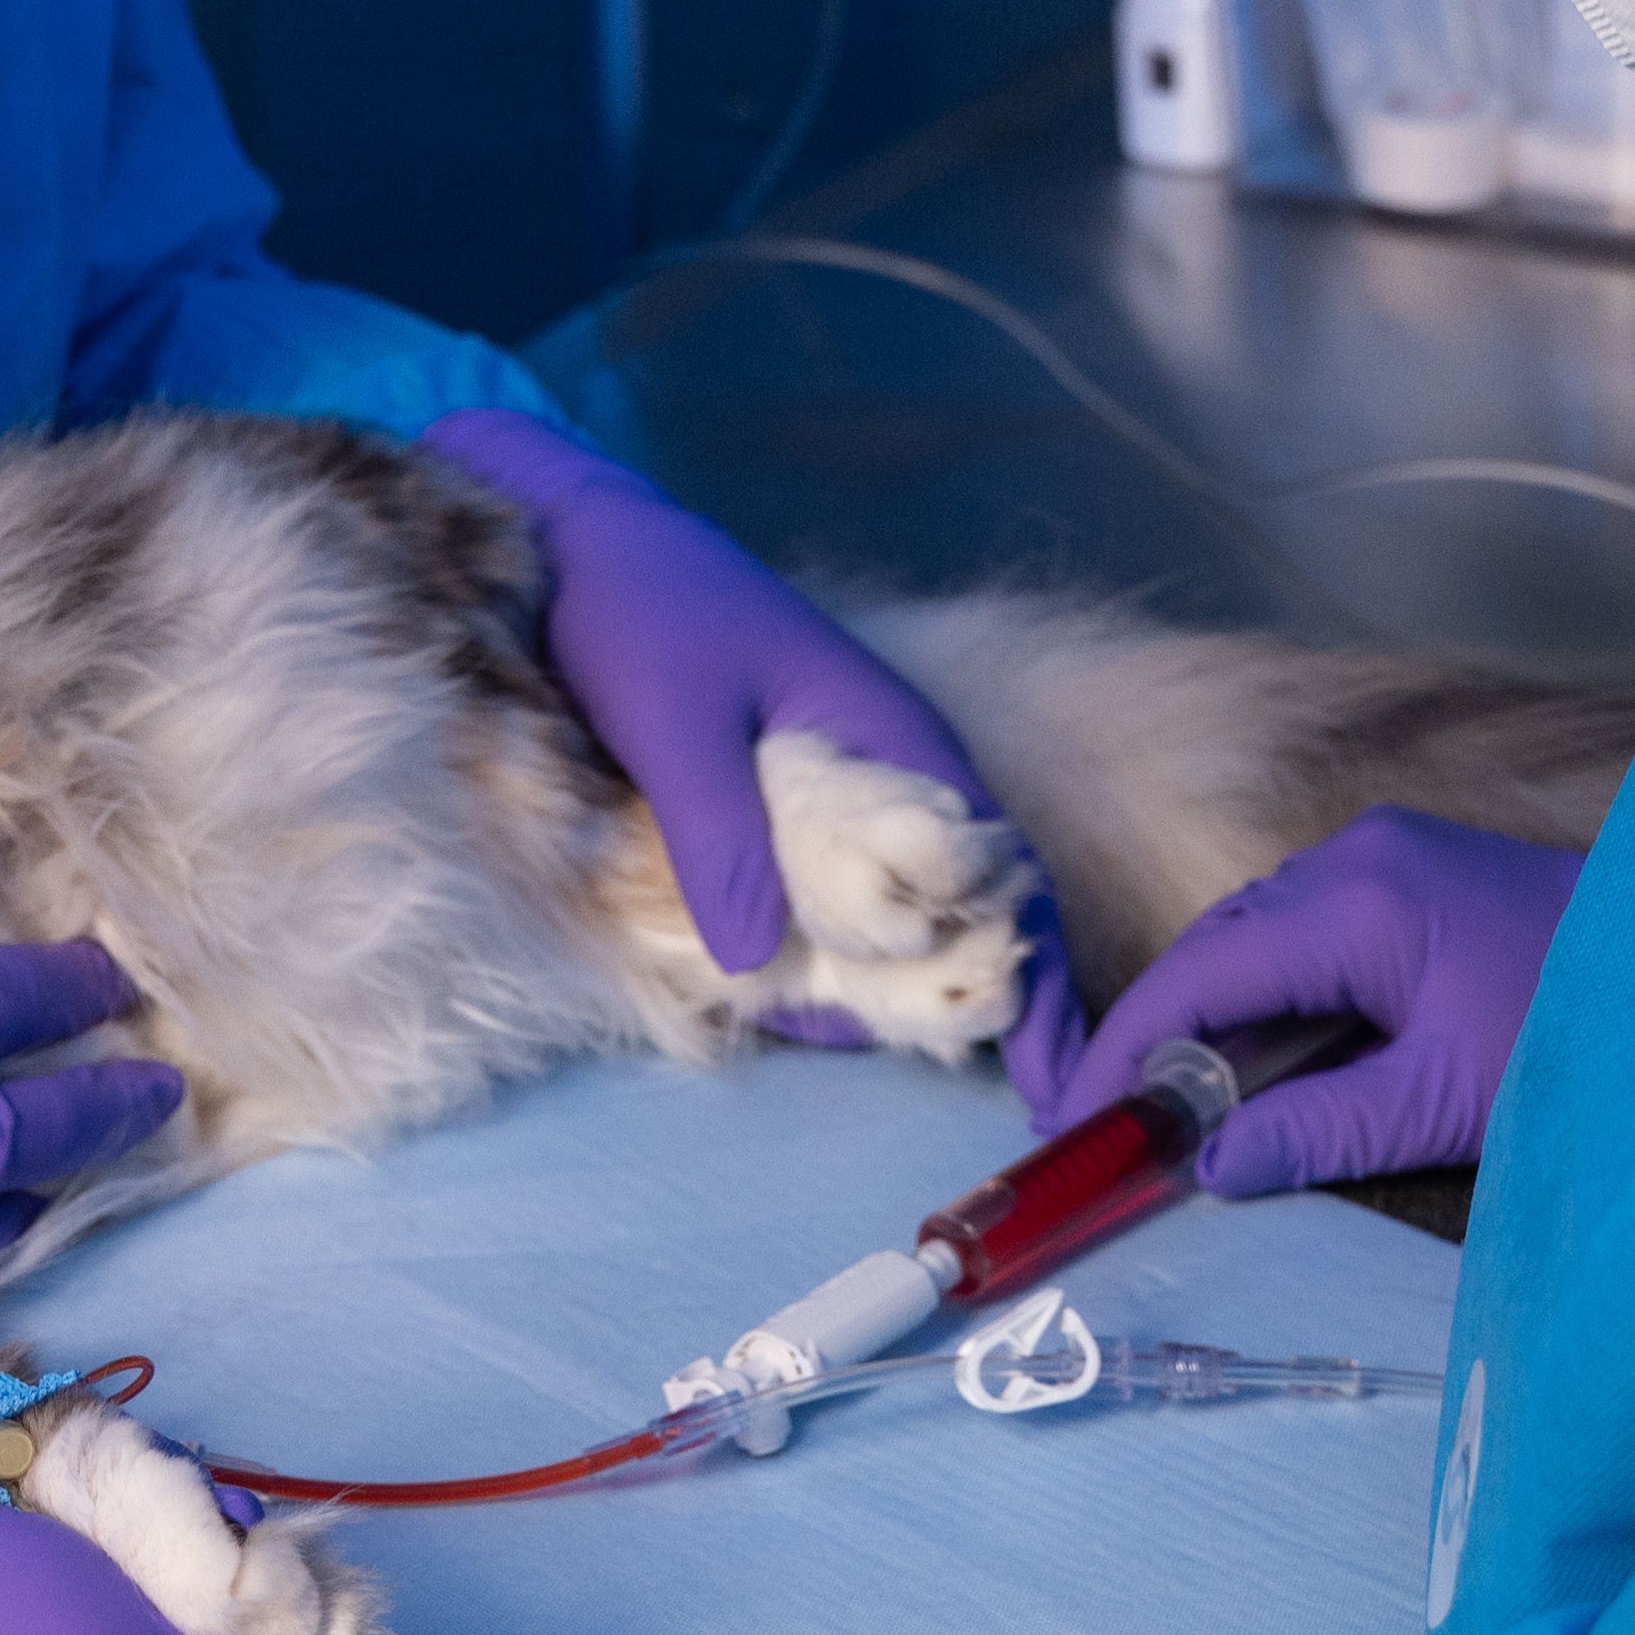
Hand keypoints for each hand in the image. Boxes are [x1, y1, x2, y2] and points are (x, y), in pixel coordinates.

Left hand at [419, 410, 1069, 1101]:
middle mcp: (887, 775)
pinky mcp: (781, 812)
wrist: (577, 544)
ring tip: (876, 1054)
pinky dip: (829, 959)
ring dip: (892, 988)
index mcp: (897, 738)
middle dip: (967, 999)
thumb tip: (760, 963)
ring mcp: (836, 797)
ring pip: (892, 916)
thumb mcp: (674, 719)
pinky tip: (803, 1007)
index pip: (1000, 873)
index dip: (1029, 977)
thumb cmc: (640, 609)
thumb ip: (720, 834)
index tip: (1057, 1078)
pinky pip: (826, 902)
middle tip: (976, 1090)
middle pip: (959, 911)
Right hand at [1051, 805, 1582, 1196]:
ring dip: (1212, 1015)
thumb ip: (1320, 1131)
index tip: (1080, 1119)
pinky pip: (1305, 931)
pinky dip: (1266, 996)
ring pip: (1257, 934)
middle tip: (1109, 1123)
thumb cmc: (1591, 1030)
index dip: (1130, 1049)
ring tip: (1170, 1104)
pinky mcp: (1413, 875)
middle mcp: (1356, 855)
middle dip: (1157, 1033)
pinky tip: (1258, 1061)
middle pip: (1217, 944)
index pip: (1201, 972)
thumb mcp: (1447, 1104)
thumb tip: (1211, 1165)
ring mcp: (1386, 855)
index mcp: (1357, 898)